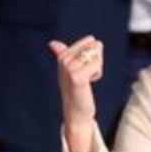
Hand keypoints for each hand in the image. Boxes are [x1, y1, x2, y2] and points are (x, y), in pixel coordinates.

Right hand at [50, 36, 104, 151]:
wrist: (76, 111)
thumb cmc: (75, 90)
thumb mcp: (68, 69)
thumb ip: (63, 54)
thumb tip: (52, 43)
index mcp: (63, 55)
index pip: (90, 41)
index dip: (93, 55)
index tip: (84, 68)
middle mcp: (64, 59)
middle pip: (96, 46)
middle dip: (97, 60)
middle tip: (87, 75)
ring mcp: (69, 68)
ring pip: (97, 56)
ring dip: (97, 69)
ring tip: (87, 80)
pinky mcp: (77, 77)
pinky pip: (97, 65)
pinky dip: (97, 74)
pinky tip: (89, 82)